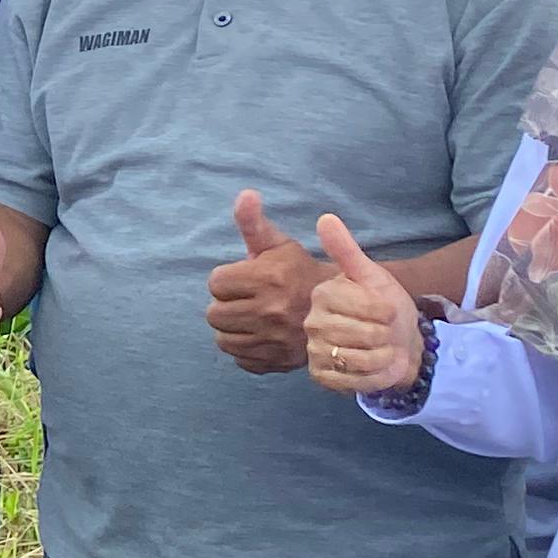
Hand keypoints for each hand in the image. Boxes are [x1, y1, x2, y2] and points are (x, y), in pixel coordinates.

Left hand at [205, 191, 315, 375]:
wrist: (342, 309)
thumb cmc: (300, 272)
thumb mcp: (279, 244)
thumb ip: (254, 222)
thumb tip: (245, 194)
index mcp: (269, 278)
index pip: (216, 283)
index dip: (227, 279)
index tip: (246, 279)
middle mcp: (271, 311)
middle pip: (214, 314)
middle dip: (226, 304)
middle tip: (246, 299)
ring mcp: (275, 341)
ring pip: (223, 340)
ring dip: (232, 329)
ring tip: (251, 317)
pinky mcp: (278, 363)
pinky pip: (240, 359)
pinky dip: (245, 349)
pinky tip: (261, 335)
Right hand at [302, 212, 425, 397]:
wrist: (395, 339)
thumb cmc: (383, 304)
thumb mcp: (370, 274)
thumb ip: (346, 249)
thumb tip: (325, 218)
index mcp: (321, 295)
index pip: (364, 306)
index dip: (386, 311)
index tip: (387, 309)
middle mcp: (311, 322)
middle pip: (364, 335)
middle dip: (386, 334)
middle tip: (386, 330)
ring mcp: (315, 351)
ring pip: (361, 358)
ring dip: (383, 355)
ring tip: (383, 347)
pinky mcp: (322, 376)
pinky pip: (355, 380)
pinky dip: (375, 375)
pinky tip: (377, 366)